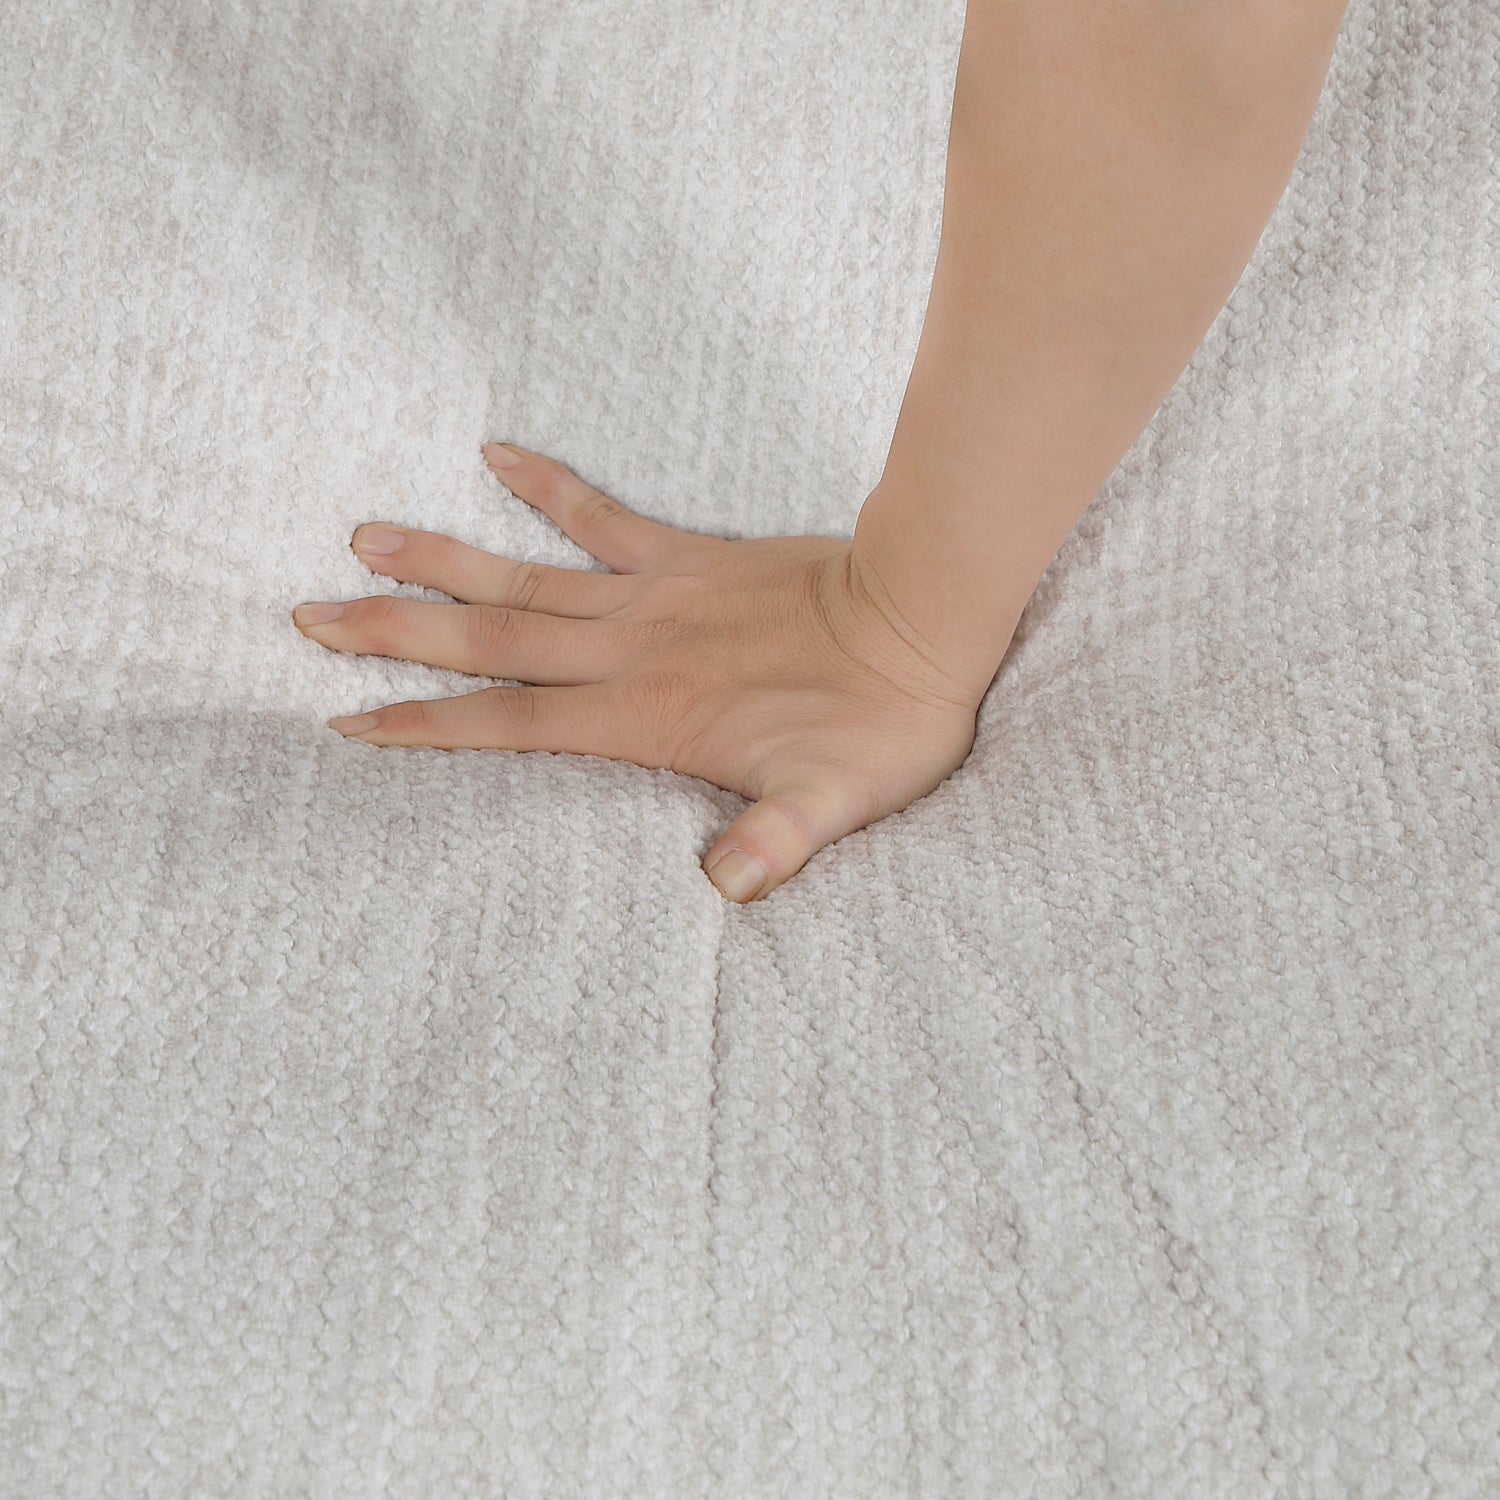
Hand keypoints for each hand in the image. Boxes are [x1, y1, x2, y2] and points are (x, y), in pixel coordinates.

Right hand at [292, 443, 1002, 900]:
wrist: (925, 614)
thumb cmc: (882, 721)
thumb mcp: (835, 804)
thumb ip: (776, 842)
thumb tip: (724, 891)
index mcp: (645, 716)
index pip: (513, 724)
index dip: (429, 725)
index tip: (351, 718)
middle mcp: (631, 651)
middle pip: (491, 642)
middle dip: (397, 634)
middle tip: (310, 615)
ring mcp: (655, 595)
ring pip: (525, 577)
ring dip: (442, 559)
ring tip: (364, 534)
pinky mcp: (689, 555)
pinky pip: (604, 513)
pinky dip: (550, 485)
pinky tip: (497, 454)